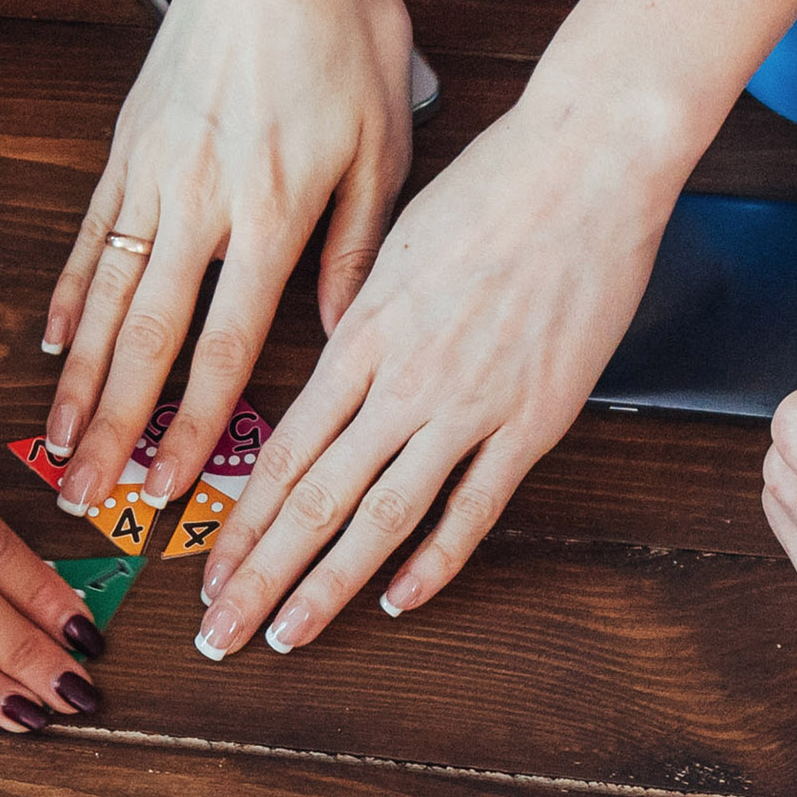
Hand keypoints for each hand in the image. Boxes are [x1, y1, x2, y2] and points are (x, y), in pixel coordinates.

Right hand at [42, 0, 411, 517]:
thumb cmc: (345, 28)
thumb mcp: (385, 143)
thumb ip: (357, 249)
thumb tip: (341, 336)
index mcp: (275, 212)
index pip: (225, 350)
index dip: (192, 431)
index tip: (170, 493)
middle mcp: (203, 201)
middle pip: (147, 343)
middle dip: (115, 433)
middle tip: (88, 498)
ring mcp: (155, 172)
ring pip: (107, 299)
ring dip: (78, 384)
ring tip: (58, 448)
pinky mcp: (129, 142)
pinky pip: (92, 234)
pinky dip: (70, 296)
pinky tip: (52, 348)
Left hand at [191, 100, 667, 658]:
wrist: (588, 160)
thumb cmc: (497, 184)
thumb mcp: (397, 242)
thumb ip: (361, 316)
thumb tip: (332, 365)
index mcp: (361, 335)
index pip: (282, 452)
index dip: (241, 523)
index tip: (208, 572)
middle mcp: (402, 380)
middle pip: (314, 499)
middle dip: (259, 575)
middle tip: (220, 632)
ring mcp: (468, 405)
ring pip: (380, 515)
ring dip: (327, 585)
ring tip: (287, 636)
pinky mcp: (534, 419)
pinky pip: (473, 506)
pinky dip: (434, 559)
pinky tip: (398, 598)